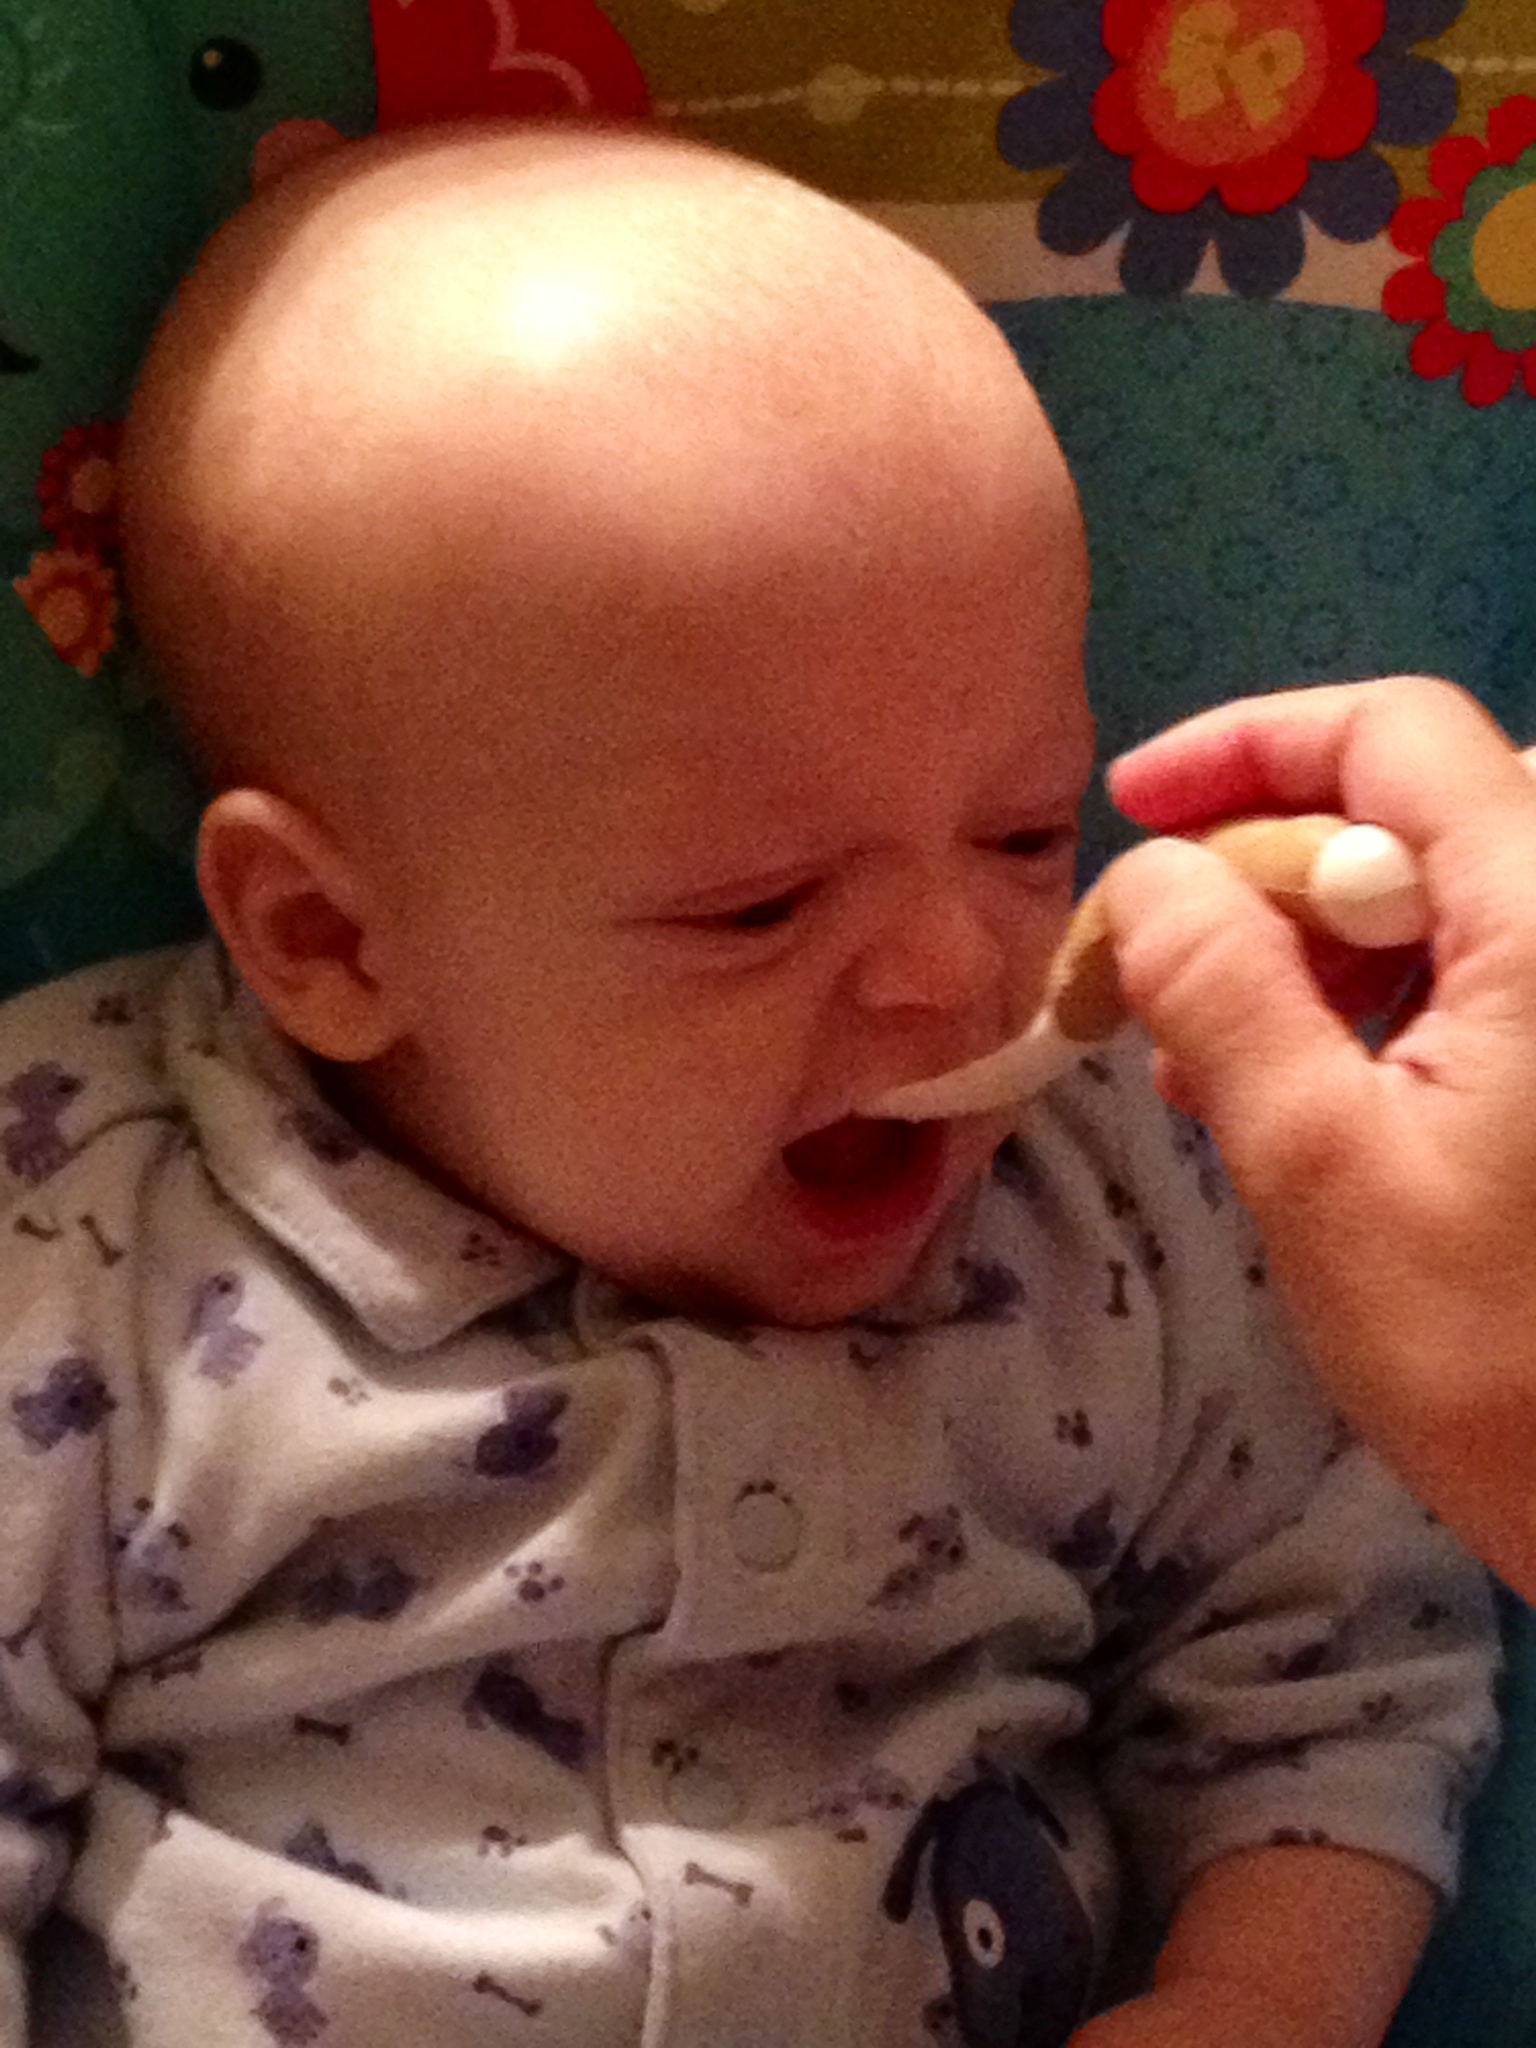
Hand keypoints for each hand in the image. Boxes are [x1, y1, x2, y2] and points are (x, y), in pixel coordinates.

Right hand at [1099, 676, 1535, 1596]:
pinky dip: (1385, 1003)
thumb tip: (1144, 876)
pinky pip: (1492, 971)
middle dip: (1268, 872)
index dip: (1247, 746)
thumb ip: (1223, 993)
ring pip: (1451, 895)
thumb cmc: (1503, 1357)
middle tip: (1161, 974)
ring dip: (1316, 949)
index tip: (1130, 809)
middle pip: (1420, 810)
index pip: (1395, 735)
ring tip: (1209, 1063)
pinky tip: (1305, 1092)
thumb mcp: (1321, 1170)